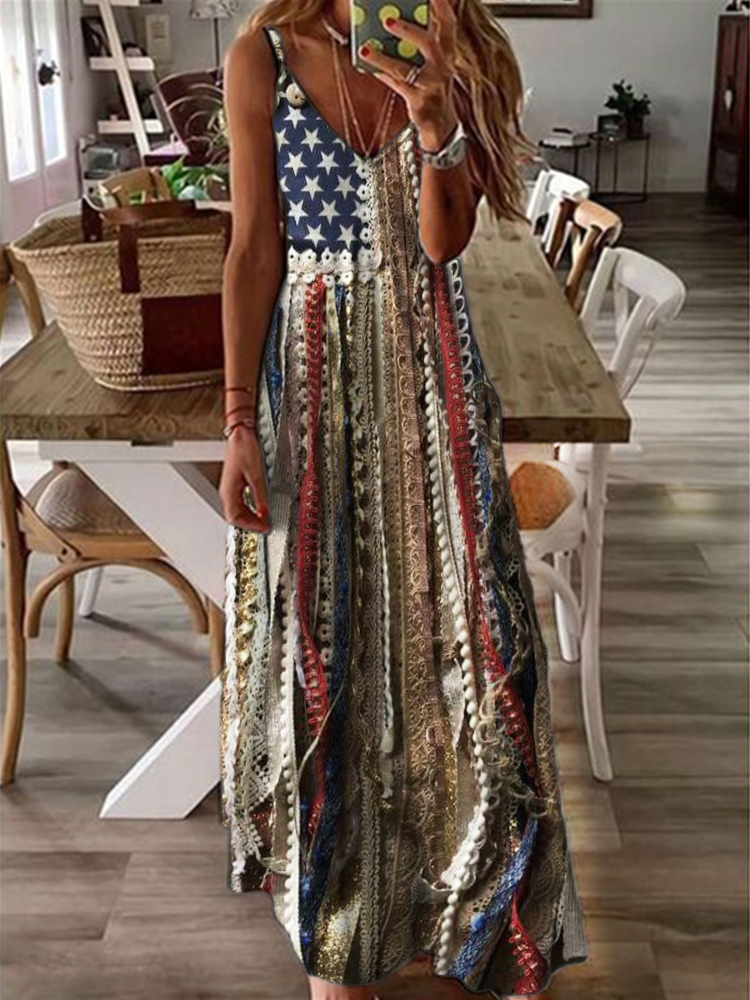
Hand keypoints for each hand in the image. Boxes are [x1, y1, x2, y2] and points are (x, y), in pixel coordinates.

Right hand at [219, 425, 270, 532]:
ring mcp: (229, 488)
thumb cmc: (244, 450)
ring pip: (237, 510)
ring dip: (249, 517)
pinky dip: (249, 509)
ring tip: (263, 520)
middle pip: (235, 516)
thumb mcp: (257, 476)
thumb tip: (265, 513)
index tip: (264, 528)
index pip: (235, 517)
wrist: (240, 434)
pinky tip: (258, 508)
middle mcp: (226, 491)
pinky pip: (239, 502)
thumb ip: (260, 497)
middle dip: (250, 524)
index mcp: (228, 491)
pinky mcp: (234, 483)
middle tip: (265, 527)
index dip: (250, 525)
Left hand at [358, 0, 460, 150]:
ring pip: (406, 69)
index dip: (442, 7)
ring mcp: (432, 86)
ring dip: (384, 58)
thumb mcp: (431, 63)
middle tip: (386, 19)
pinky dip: (382, 75)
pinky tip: (368, 66)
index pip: (448, 25)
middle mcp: (443, 67)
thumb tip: (389, 22)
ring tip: (365, 49)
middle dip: (408, 30)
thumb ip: (417, 44)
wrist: (441, 124)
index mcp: (447, 53)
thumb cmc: (431, 86)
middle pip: (429, 43)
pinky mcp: (420, 102)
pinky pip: (397, 86)